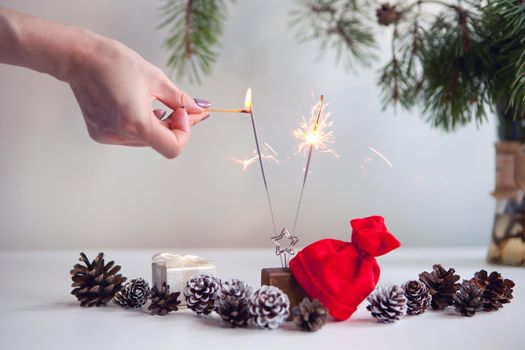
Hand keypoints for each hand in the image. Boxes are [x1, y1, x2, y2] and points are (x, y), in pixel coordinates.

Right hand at [66, 34, 208, 157]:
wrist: (79, 58)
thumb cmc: (116, 63)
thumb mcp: (156, 79)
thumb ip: (180, 100)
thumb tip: (199, 110)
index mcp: (135, 123)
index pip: (173, 148)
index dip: (184, 132)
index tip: (183, 112)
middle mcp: (120, 135)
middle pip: (160, 143)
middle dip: (176, 126)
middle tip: (186, 109)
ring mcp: (108, 136)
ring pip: (147, 141)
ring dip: (160, 126)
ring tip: (162, 106)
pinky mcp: (100, 133)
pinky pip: (131, 137)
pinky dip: (142, 126)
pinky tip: (142, 109)